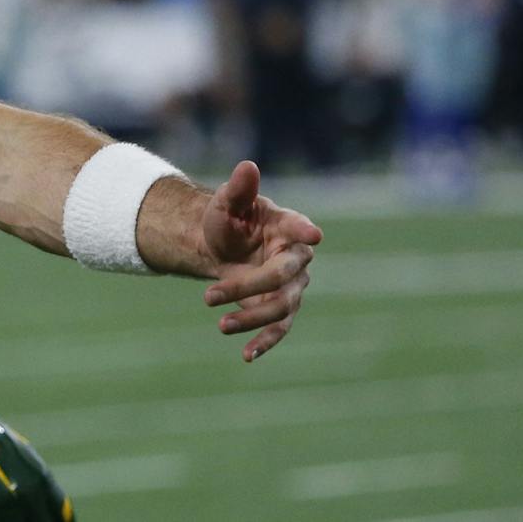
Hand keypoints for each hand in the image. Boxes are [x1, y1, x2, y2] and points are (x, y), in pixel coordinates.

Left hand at [199, 161, 322, 361]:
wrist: (219, 244)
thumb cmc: (227, 219)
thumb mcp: (226, 202)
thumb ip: (238, 188)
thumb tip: (247, 167)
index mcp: (286, 226)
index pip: (298, 228)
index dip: (304, 231)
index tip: (314, 235)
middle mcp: (295, 257)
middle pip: (282, 275)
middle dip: (248, 287)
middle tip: (208, 296)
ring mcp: (291, 285)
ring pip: (280, 306)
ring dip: (251, 318)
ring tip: (220, 325)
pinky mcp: (280, 308)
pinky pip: (278, 328)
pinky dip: (264, 342)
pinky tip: (246, 356)